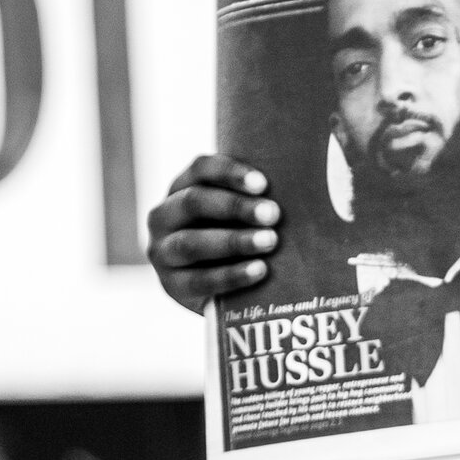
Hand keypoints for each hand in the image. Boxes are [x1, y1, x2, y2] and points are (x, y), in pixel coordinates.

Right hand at [146, 154, 282, 314]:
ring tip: (270, 241)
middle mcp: (163, 216)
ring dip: (233, 241)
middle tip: (273, 214)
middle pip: (194, 202)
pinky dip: (231, 276)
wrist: (218, 291)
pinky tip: (259, 270)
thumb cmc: (238, 236)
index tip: (263, 184)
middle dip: (235, 207)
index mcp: (180, 188)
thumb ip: (255, 197)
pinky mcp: (171, 286)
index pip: (200, 169)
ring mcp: (162, 252)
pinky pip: (199, 281)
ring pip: (191, 243)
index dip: (230, 173)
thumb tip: (298, 185)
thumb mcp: (238, 214)